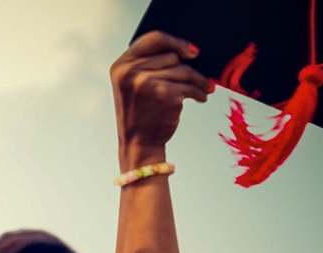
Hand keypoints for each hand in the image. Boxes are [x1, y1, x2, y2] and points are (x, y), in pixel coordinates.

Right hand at [112, 30, 209, 167]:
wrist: (138, 143)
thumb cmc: (140, 112)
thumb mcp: (133, 84)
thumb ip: (149, 63)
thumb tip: (191, 51)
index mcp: (120, 66)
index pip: (153, 39)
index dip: (175, 42)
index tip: (191, 51)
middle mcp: (130, 72)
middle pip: (172, 56)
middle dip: (186, 67)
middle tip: (193, 79)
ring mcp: (147, 83)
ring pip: (185, 70)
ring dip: (198, 81)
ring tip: (201, 89)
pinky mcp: (165, 94)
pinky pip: (191, 86)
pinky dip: (200, 92)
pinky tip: (199, 98)